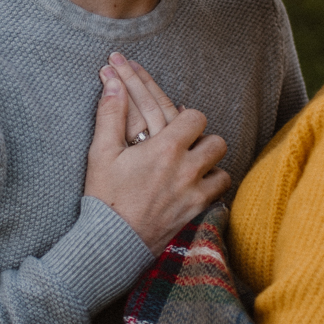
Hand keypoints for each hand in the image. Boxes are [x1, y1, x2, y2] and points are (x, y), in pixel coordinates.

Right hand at [84, 64, 230, 254]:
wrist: (111, 242)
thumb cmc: (104, 196)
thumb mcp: (102, 152)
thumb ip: (110, 113)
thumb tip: (112, 81)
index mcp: (166, 148)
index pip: (195, 117)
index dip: (186, 116)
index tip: (175, 120)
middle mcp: (187, 169)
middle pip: (215, 140)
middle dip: (202, 137)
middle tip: (185, 140)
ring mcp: (195, 193)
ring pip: (222, 166)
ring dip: (210, 160)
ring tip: (193, 160)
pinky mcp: (196, 212)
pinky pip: (219, 192)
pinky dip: (212, 184)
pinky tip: (198, 182)